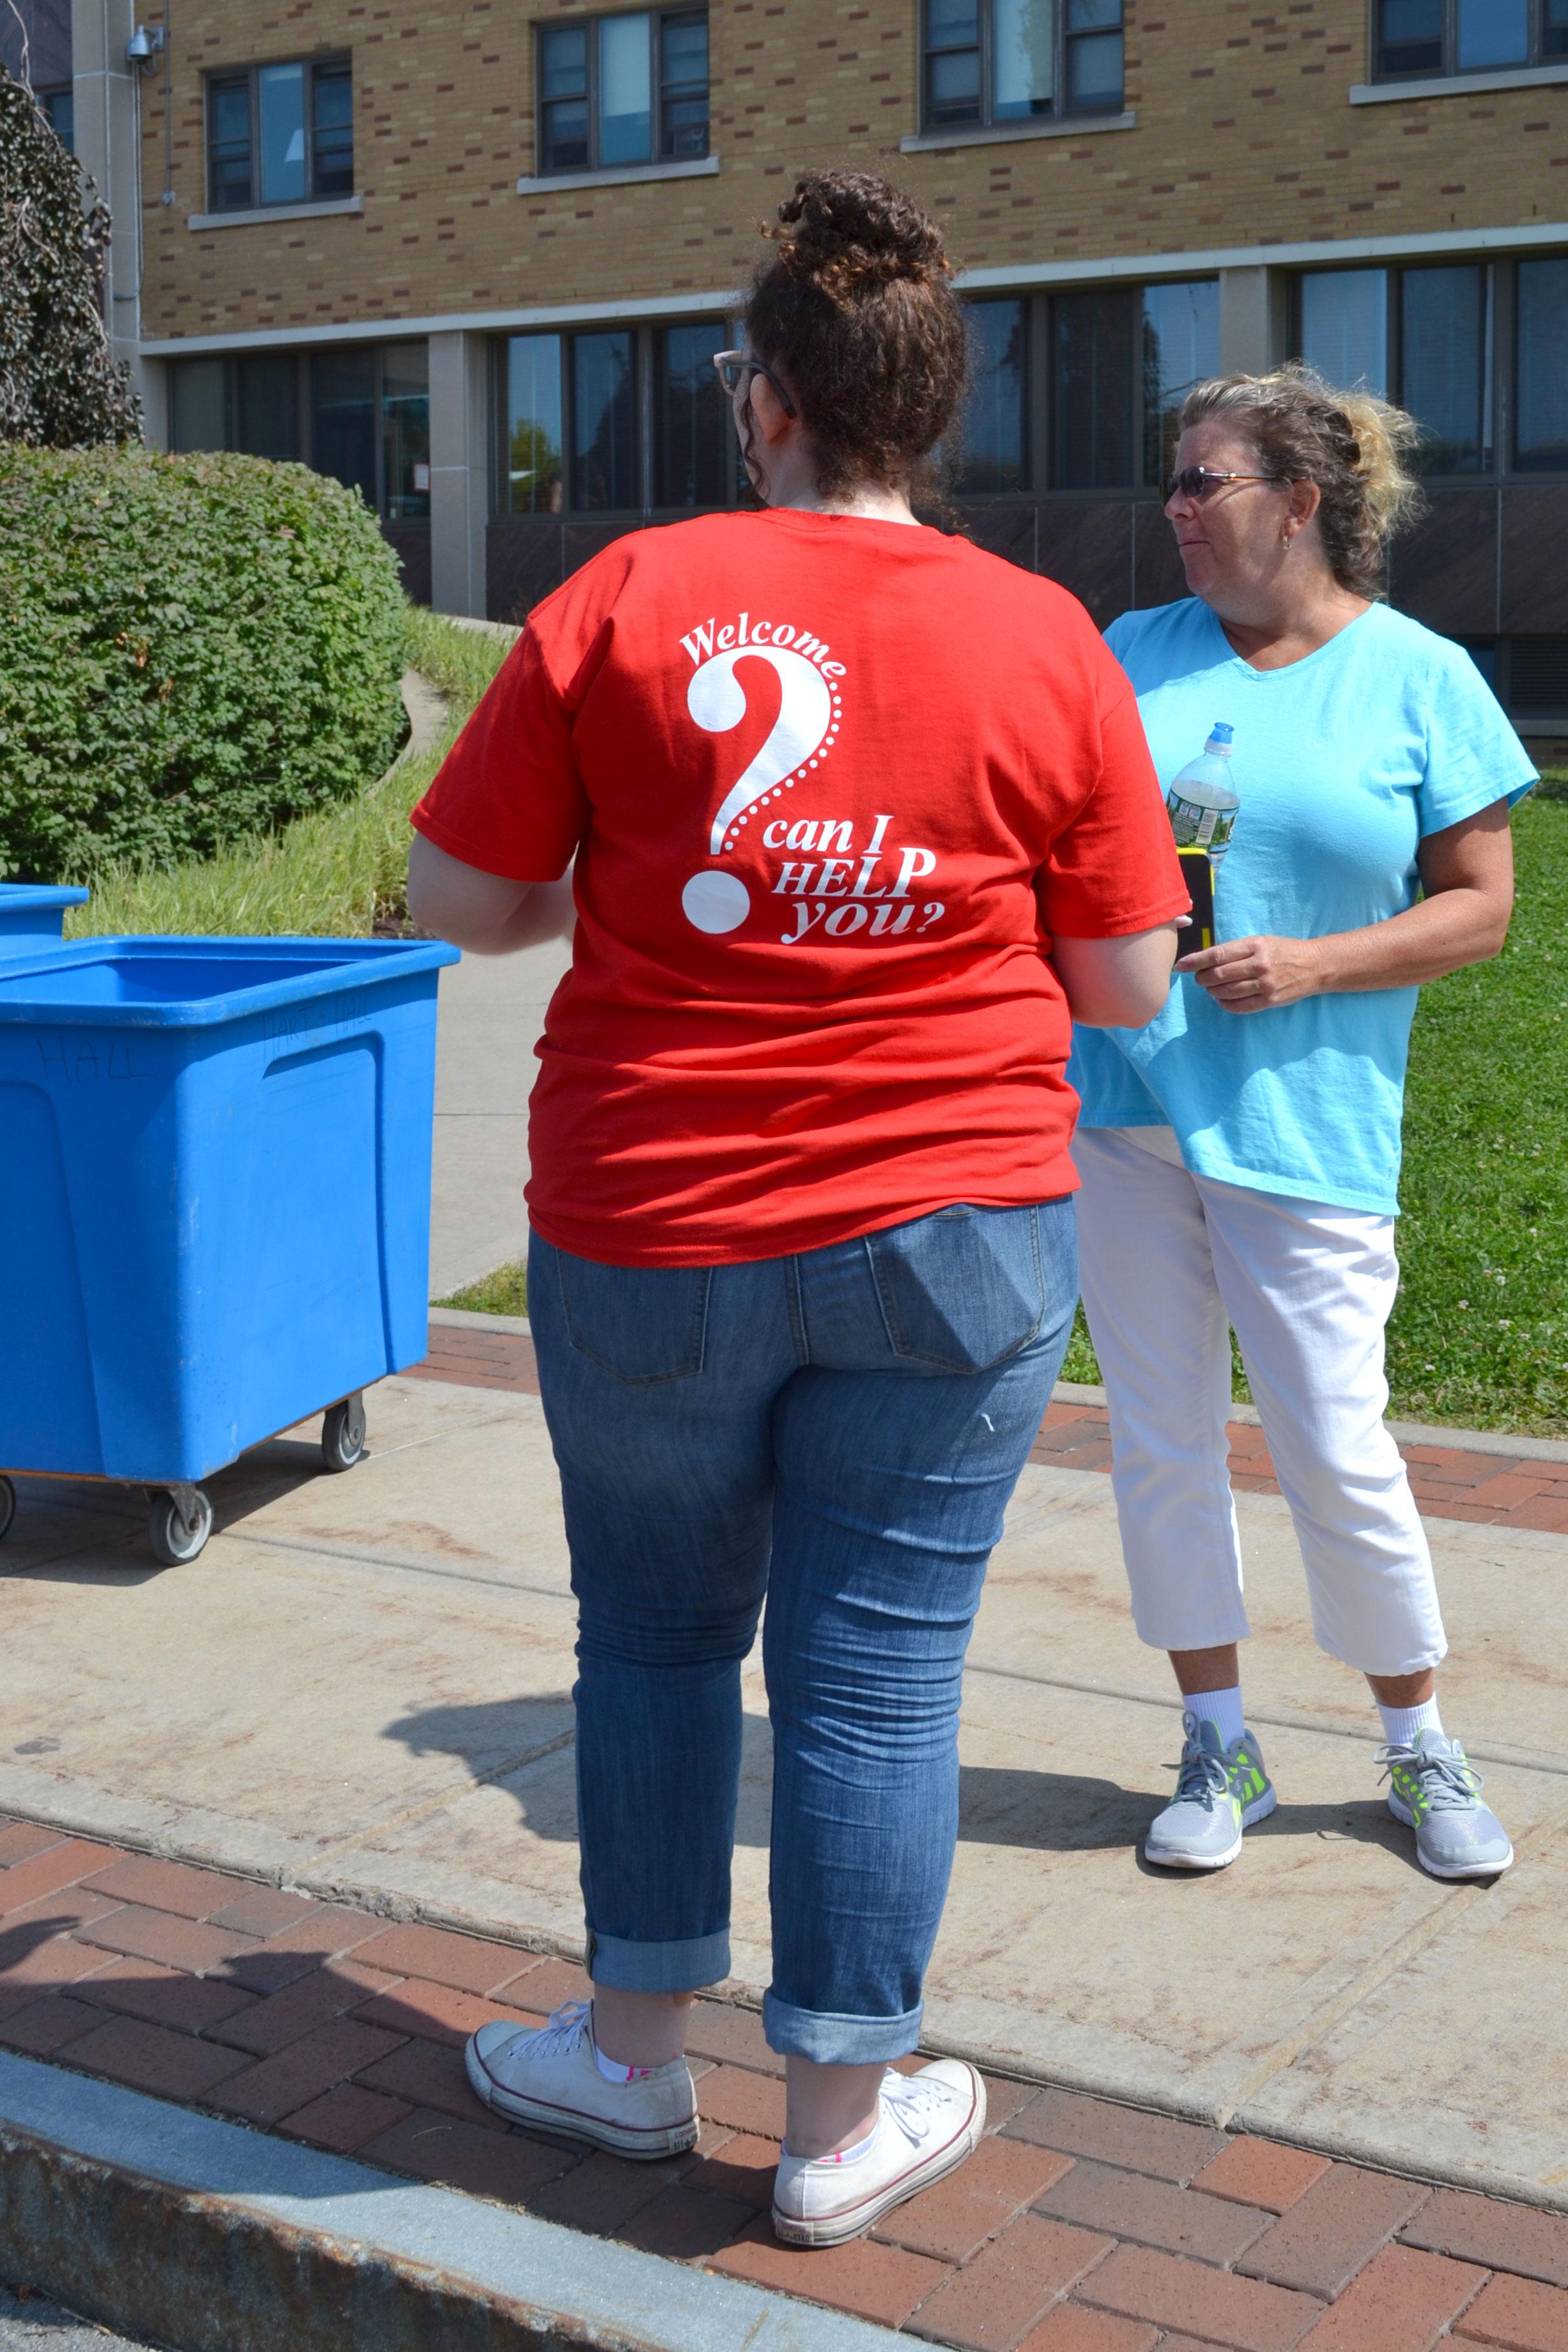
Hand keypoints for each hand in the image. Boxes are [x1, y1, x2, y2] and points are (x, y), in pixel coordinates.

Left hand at [1175, 934, 1325, 1011]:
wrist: (1314, 965)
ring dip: (1212, 992)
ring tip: (1211, 988)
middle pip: (1218, 975)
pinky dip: (1225, 1004)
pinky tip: (1222, 999)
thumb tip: (1204, 959)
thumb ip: (1235, 950)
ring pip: (1226, 992)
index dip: (1195, 961)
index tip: (1180, 966)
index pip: (1217, 955)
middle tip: (1198, 979)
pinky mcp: (1270, 1000)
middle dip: (1201, 979)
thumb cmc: (1283, 951)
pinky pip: (1239, 1007)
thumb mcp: (1261, 942)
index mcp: (1255, 945)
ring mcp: (1265, 984)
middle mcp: (1259, 964)